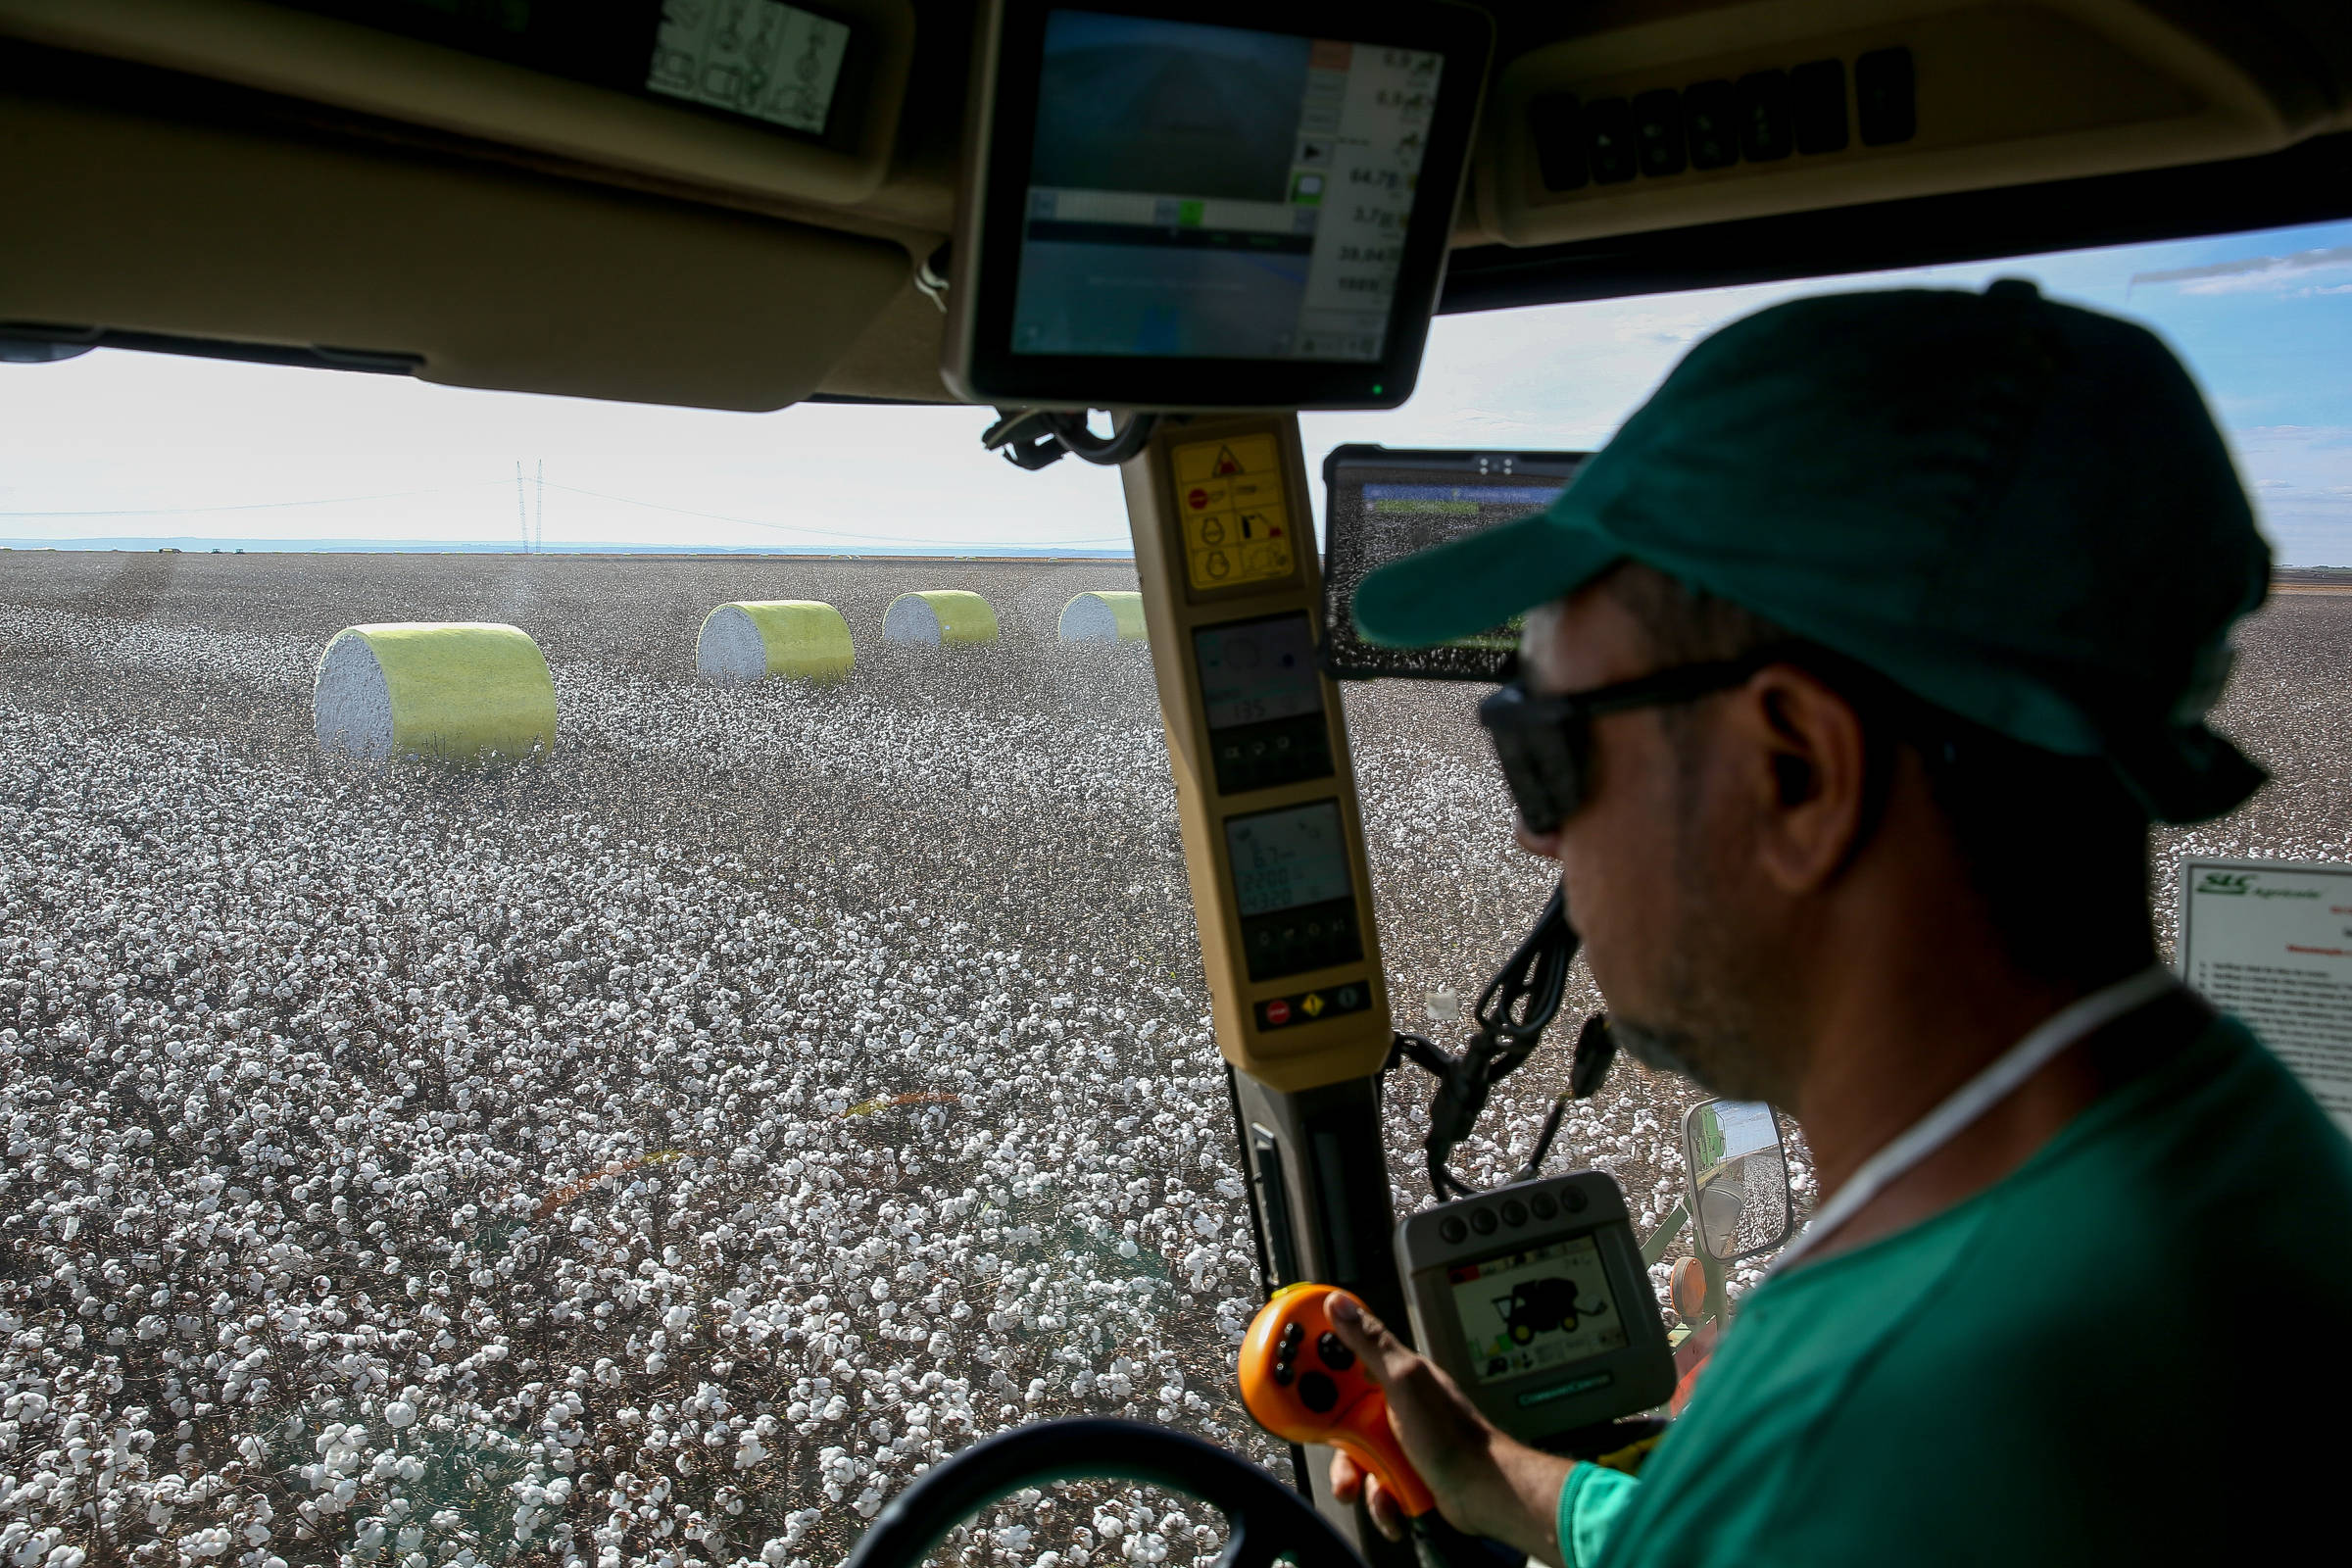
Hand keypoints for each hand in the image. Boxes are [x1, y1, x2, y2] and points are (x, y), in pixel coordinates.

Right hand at [1325, 1294, 1571, 1562]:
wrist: (1484, 1493)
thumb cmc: (1454, 1436)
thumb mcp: (1404, 1382)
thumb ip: (1370, 1344)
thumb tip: (1341, 1305)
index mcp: (1392, 1374)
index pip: (1341, 1356)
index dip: (1313, 1364)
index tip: (1288, 1371)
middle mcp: (1392, 1404)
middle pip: (1338, 1414)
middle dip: (1336, 1439)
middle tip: (1345, 1446)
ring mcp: (1396, 1439)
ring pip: (1352, 1455)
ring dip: (1356, 1477)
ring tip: (1369, 1485)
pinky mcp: (1400, 1470)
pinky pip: (1371, 1484)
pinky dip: (1379, 1498)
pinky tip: (1393, 1500)